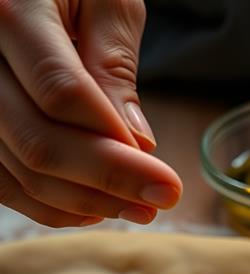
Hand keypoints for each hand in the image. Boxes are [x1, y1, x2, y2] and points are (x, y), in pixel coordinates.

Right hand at [0, 0, 181, 226]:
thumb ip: (115, 65)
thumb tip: (136, 144)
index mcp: (10, 8)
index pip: (62, 96)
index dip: (115, 150)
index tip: (165, 183)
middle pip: (38, 143)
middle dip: (105, 183)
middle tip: (156, 204)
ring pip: (17, 171)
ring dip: (81, 201)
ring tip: (134, 209)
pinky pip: (1, 181)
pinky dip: (47, 204)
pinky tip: (91, 207)